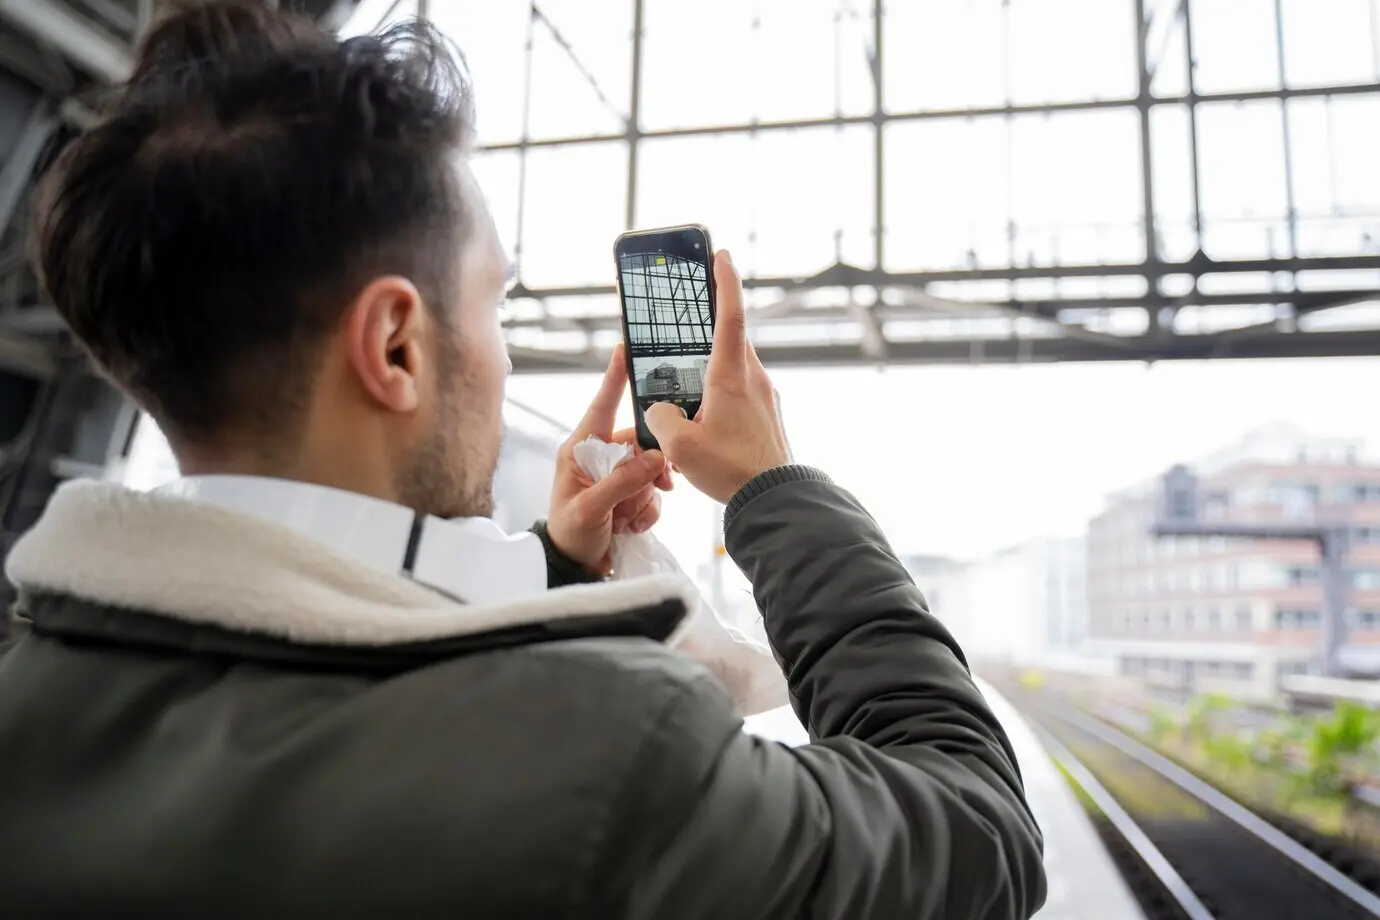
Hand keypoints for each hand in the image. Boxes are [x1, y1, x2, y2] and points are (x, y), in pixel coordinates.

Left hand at [545, 344, 672, 574]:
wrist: (573, 569)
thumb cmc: (569, 535)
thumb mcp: (591, 509)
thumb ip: (622, 482)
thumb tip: (655, 457)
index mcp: (579, 450)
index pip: (601, 405)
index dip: (615, 378)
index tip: (624, 349)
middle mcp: (597, 458)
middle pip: (638, 443)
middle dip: (649, 468)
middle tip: (660, 487)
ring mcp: (614, 477)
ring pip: (649, 470)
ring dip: (647, 496)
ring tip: (630, 518)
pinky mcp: (627, 495)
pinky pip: (651, 493)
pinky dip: (648, 510)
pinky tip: (631, 526)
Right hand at [644, 250, 791, 503]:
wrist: (775, 499)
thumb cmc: (730, 470)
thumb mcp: (679, 446)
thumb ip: (660, 418)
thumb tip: (661, 410)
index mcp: (731, 376)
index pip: (729, 316)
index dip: (725, 282)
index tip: (721, 254)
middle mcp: (753, 378)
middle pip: (730, 339)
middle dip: (710, 325)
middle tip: (693, 312)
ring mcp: (765, 396)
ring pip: (734, 368)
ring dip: (712, 368)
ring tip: (688, 384)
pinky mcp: (767, 415)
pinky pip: (740, 391)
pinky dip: (721, 392)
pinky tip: (705, 416)